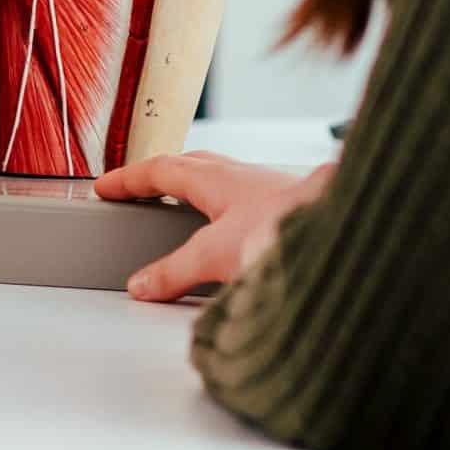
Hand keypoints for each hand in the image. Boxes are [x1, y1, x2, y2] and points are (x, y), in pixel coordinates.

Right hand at [94, 152, 333, 301]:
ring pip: (221, 178)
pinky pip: (246, 196)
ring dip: (198, 188)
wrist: (344, 231)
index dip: (127, 179)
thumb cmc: (285, 229)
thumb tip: (142, 285)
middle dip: (161, 175)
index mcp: (213, 177)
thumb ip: (173, 272)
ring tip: (188, 208)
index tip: (106, 186)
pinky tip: (238, 229)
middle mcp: (241, 175)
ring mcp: (268, 187)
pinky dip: (228, 206)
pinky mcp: (290, 206)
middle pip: (190, 165)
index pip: (158, 169)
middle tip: (142, 187)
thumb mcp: (214, 256)